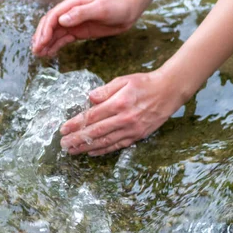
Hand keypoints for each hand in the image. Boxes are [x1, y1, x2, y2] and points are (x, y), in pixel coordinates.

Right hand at [32, 0, 141, 56]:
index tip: (41, 42)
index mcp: (72, 3)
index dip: (45, 30)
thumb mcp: (100, 9)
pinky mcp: (79, 31)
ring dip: (46, 43)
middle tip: (35, 51)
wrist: (129, 10)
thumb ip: (80, 13)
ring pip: (55, 33)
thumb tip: (62, 20)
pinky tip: (49, 53)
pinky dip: (55, 45)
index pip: (53, 16)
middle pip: (50, 25)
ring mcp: (73, 22)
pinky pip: (63, 38)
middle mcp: (69, 12)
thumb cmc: (116, 6)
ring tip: (38, 54)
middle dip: (41, 37)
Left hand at [59, 70, 184, 155]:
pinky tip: (92, 152)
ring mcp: (132, 129)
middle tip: (63, 145)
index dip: (76, 124)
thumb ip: (105, 90)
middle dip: (77, 139)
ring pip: (105, 142)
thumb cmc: (144, 83)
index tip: (63, 129)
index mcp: (119, 103)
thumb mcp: (123, 80)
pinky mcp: (138, 135)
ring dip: (87, 147)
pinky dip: (103, 150)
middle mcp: (124, 118)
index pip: (92, 116)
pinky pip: (117, 146)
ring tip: (73, 151)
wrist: (169, 91)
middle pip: (96, 132)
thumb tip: (89, 99)